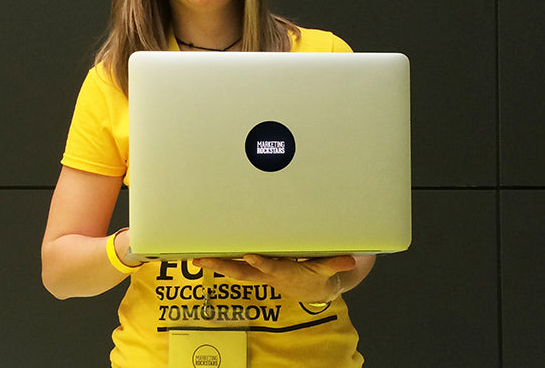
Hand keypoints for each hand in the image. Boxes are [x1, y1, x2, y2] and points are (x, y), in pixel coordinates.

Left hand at [192, 254, 356, 303]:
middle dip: (222, 266)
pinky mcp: (255, 269)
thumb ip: (335, 264)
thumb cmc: (318, 274)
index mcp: (284, 272)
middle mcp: (266, 273)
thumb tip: (349, 260)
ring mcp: (258, 272)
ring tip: (195, 257)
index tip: (250, 256)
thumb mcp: (328, 270)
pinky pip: (234, 264)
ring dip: (214, 264)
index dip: (261, 263)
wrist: (312, 290)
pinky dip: (219, 260)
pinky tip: (204, 253)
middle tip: (204, 259)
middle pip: (241, 272)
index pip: (271, 267)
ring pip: (233, 269)